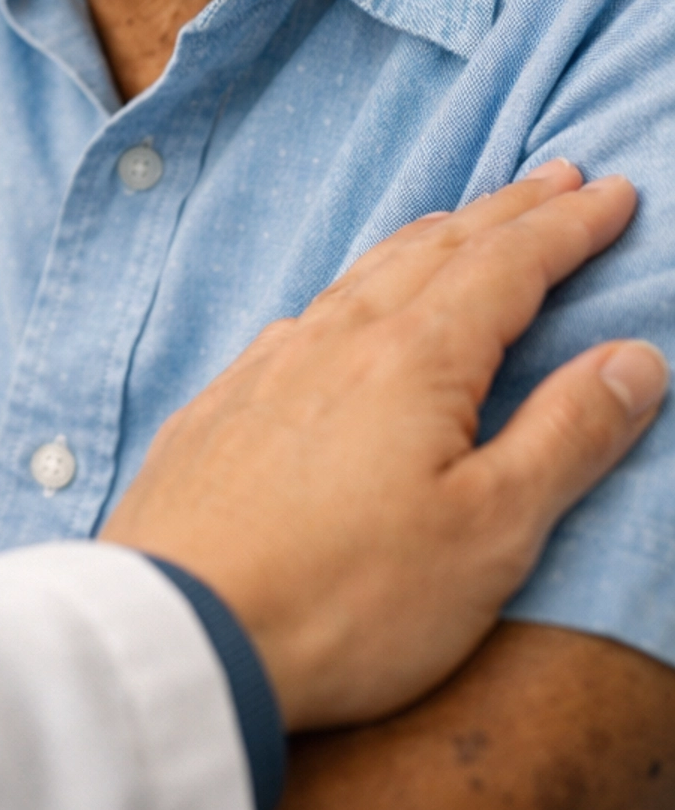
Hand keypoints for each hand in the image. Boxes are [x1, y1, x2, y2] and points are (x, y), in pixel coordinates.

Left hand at [101, 163, 665, 732]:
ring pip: (363, 274)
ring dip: (428, 239)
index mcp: (415, 358)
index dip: (569, 227)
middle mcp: (337, 340)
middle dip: (507, 211)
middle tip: (558, 177)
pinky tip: (345, 309)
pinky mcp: (222, 408)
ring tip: (463, 221)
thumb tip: (634, 357)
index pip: (510, 266)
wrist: (180, 633)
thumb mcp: (490, 532)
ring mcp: (269, 368)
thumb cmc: (347, 599)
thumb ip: (567, 437)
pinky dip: (354, 288)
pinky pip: (304, 316)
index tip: (616, 193)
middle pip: (436, 250)